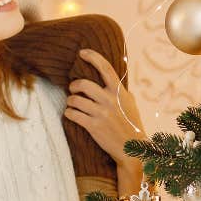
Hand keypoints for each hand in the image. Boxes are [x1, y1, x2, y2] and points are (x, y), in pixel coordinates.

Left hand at [65, 49, 143, 169]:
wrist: (132, 148)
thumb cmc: (132, 125)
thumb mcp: (131, 104)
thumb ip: (121, 92)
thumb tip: (114, 81)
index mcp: (119, 92)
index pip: (106, 68)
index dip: (93, 57)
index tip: (82, 53)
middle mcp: (110, 100)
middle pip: (84, 84)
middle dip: (74, 85)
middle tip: (73, 89)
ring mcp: (101, 113)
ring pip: (75, 100)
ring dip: (70, 101)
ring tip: (73, 105)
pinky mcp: (93, 126)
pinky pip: (72, 114)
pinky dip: (68, 113)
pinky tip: (71, 114)